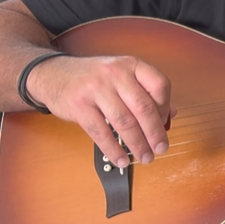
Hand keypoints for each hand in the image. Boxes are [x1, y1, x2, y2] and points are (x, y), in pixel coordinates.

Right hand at [27, 55, 173, 167]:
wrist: (53, 74)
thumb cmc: (94, 78)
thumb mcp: (122, 76)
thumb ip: (146, 92)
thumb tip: (171, 114)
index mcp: (131, 65)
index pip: (160, 85)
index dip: (166, 107)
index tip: (165, 123)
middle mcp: (115, 74)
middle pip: (144, 108)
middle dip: (155, 133)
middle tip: (161, 148)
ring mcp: (96, 89)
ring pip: (125, 122)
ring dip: (138, 145)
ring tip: (145, 157)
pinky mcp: (79, 106)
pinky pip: (101, 132)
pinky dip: (114, 149)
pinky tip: (122, 159)